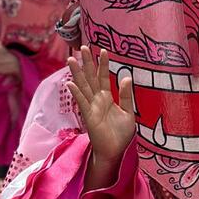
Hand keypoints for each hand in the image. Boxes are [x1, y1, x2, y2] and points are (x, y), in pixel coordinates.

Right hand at [68, 46, 136, 186]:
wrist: (115, 151)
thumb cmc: (121, 134)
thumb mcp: (128, 112)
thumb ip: (126, 95)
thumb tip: (126, 77)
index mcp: (107, 98)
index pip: (104, 77)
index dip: (103, 64)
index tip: (103, 50)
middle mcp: (97, 100)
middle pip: (90, 78)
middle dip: (87, 63)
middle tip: (83, 47)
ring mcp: (91, 108)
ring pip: (83, 87)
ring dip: (77, 73)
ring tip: (71, 59)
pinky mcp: (89, 117)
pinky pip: (82, 103)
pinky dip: (77, 93)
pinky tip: (70, 83)